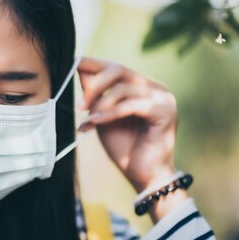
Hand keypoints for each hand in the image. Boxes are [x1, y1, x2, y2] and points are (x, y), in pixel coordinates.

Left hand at [76, 56, 178, 192]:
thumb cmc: (124, 147)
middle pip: (119, 70)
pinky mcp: (166, 112)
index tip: (71, 63)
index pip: (115, 66)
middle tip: (80, 104)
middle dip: (94, 84)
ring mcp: (163, 98)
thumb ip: (94, 93)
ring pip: (123, 88)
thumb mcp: (102, 115)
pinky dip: (110, 112)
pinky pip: (132, 105)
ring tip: (89, 118)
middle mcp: (155, 87)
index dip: (93, 63)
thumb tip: (78, 68)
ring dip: (100, 103)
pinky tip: (96, 121)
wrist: (143, 176)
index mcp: (141, 86)